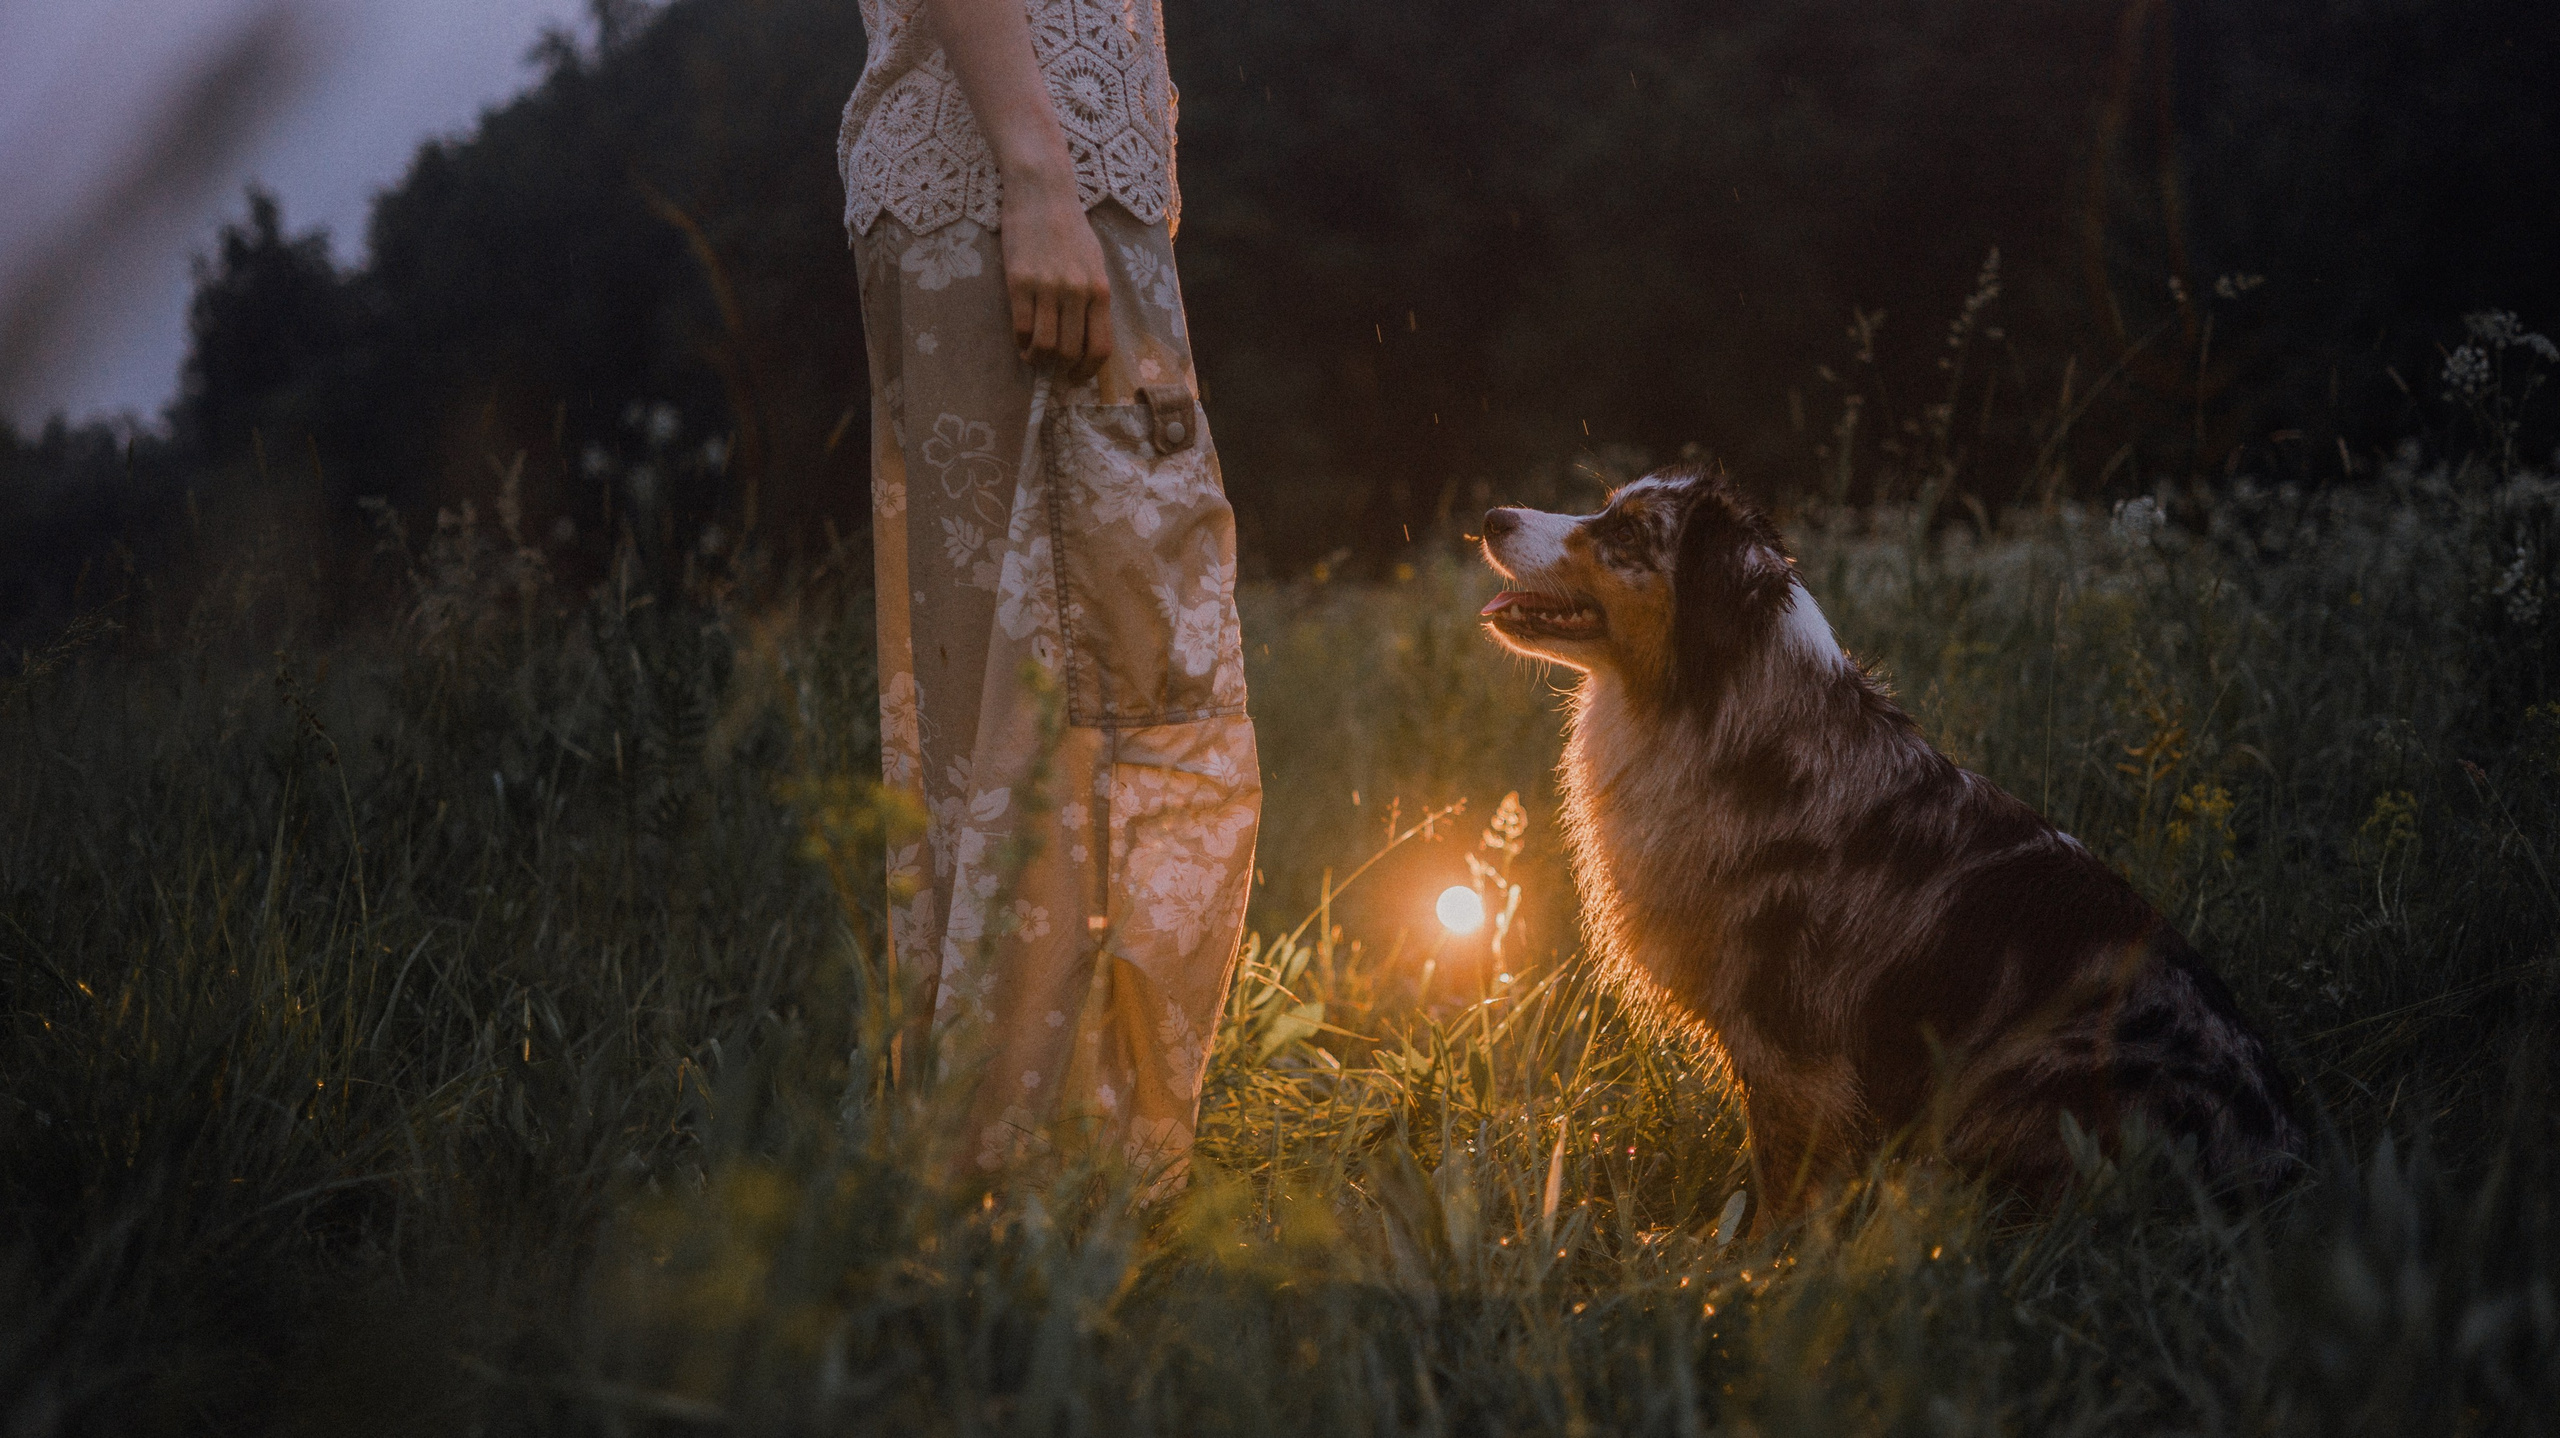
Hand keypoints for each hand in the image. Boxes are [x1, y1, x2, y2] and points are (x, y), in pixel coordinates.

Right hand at [1000, 167, 1112, 381]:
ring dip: (1037, 359)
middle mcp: (1076, 292)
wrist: (1042, 193)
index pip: (1100, 347)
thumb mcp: (1095, 262)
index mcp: (1100, 290)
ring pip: (1044, 345)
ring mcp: (1047, 288)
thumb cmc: (1070, 227)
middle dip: (1060, 370)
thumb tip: (1088, 335)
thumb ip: (1093, 297)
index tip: (1077, 377)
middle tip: (1052, 370)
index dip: (1088, 371)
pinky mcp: (1019, 281)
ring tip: (1033, 357)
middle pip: (1070, 352)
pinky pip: (1020, 327)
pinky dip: (1020, 342)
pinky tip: (1020, 340)